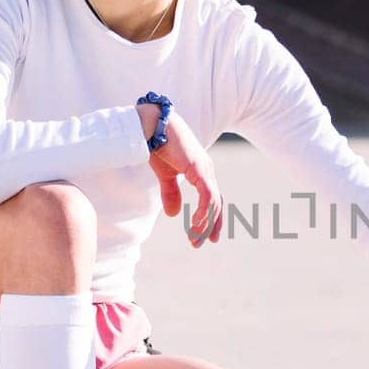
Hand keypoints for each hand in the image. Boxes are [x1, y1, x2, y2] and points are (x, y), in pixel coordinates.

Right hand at [140, 105, 223, 247]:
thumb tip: (173, 214)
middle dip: (210, 226)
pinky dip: (203, 211)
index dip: (212, 219)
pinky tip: (195, 223)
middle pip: (216, 203)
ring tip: (194, 236)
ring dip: (205, 222)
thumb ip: (170, 193)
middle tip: (199, 243)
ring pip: (213, 202)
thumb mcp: (165, 175)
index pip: (213, 199)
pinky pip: (207, 195)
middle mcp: (207, 170)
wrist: (151, 125)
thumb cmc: (157, 144)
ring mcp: (205, 169)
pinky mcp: (198, 168)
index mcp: (201, 171)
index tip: (208, 237)